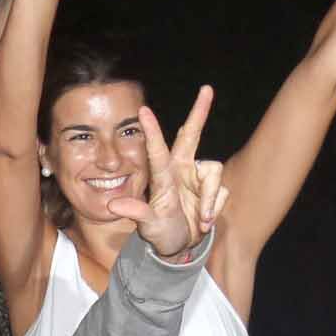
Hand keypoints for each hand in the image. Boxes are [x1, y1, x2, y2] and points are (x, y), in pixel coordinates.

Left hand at [119, 88, 226, 257]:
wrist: (181, 247)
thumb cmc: (160, 231)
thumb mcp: (148, 226)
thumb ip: (136, 212)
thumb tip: (113, 205)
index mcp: (163, 175)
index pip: (157, 150)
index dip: (152, 131)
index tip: (143, 111)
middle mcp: (182, 169)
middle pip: (192, 135)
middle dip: (200, 112)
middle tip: (207, 89)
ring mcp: (200, 177)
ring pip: (214, 174)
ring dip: (210, 199)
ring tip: (201, 221)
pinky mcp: (215, 189)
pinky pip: (222, 193)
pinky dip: (214, 209)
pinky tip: (204, 222)